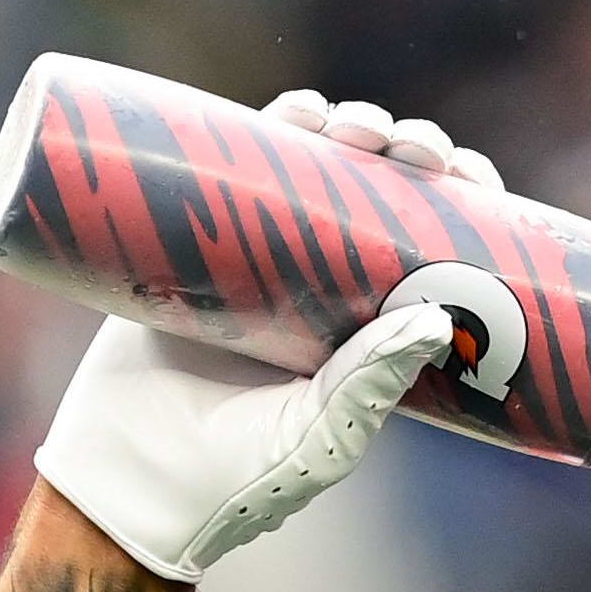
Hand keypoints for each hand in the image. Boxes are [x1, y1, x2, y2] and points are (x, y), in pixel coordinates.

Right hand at [26, 94, 503, 581]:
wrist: (124, 481)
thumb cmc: (236, 482)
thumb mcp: (318, 438)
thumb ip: (367, 386)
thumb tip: (438, 318)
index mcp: (376, 330)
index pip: (437, 247)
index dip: (459, 201)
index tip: (467, 174)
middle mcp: (328, 287)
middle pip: (381, 192)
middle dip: (404, 152)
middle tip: (409, 145)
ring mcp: (263, 260)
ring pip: (315, 170)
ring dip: (345, 129)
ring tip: (347, 123)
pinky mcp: (200, 244)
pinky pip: (237, 171)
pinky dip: (269, 129)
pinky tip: (296, 109)